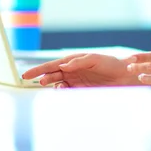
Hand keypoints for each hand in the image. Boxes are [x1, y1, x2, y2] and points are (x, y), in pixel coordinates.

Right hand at [22, 53, 137, 87]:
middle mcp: (71, 70)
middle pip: (51, 74)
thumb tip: (62, 65)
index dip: (39, 69)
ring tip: (56, 86)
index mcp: (73, 60)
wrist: (124, 76)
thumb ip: (78, 62)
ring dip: (54, 85)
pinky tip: (63, 90)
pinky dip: (62, 92)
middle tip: (37, 81)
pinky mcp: (80, 90)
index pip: (52, 64)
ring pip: (57, 84)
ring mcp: (75, 81)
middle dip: (42, 77)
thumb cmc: (111, 64)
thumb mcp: (95, 59)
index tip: (26, 74)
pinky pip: (67, 92)